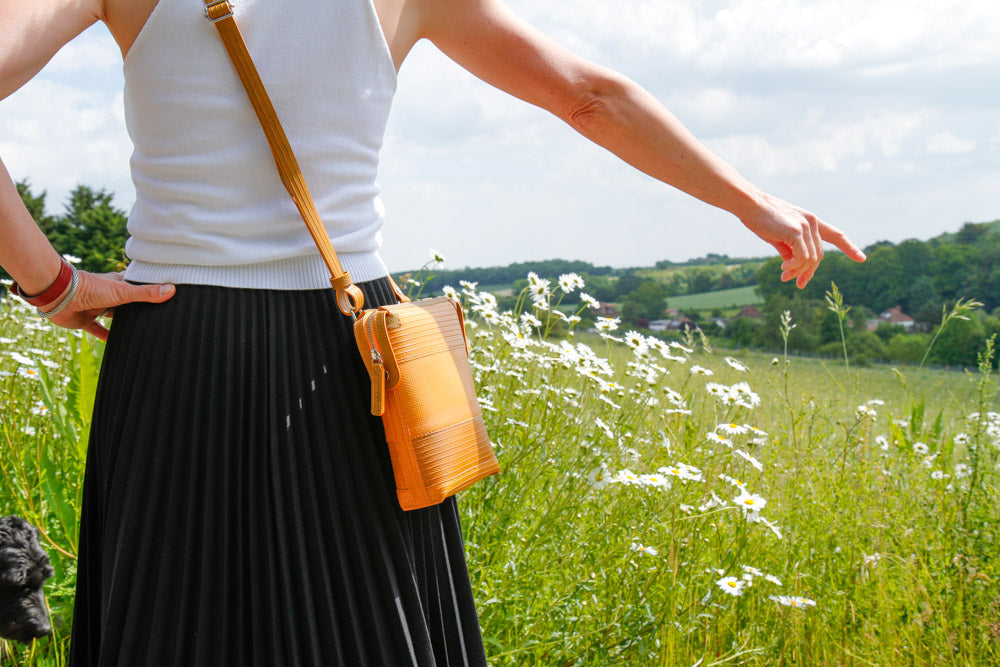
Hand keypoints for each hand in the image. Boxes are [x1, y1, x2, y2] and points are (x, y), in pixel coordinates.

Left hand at [46, 270, 174, 340]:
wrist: (59, 296)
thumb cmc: (90, 288)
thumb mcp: (123, 291)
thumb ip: (146, 293)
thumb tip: (172, 290)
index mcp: (118, 283)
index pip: (138, 284)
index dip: (150, 288)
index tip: (165, 294)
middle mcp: (108, 294)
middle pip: (127, 302)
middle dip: (138, 308)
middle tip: (156, 316)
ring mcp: (96, 307)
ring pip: (113, 315)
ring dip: (123, 321)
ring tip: (141, 329)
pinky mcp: (85, 320)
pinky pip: (97, 329)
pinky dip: (105, 336)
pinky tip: (114, 343)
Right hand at [739, 192, 865, 287]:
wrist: (749, 204)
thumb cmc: (761, 218)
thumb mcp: (778, 236)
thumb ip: (789, 249)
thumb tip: (792, 266)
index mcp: (810, 221)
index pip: (836, 235)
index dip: (849, 247)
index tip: (862, 258)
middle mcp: (812, 222)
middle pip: (819, 255)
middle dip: (808, 272)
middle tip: (796, 284)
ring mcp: (806, 226)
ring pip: (811, 259)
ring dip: (798, 271)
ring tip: (784, 276)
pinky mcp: (796, 231)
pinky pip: (802, 257)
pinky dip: (795, 267)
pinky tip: (784, 269)